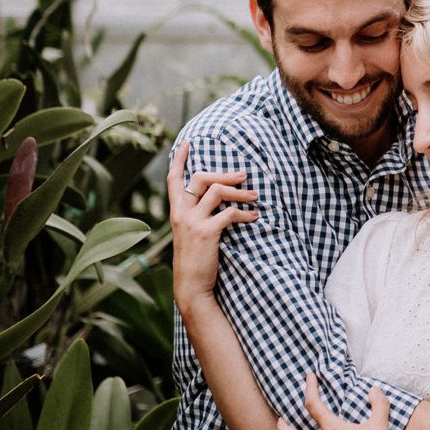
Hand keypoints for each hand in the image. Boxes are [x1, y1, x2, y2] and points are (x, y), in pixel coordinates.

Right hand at [166, 138, 258, 310]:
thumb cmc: (195, 261)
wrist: (191, 286)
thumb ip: (197, 216)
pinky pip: (229, 213)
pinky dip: (245, 213)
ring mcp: (192, 222)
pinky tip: (254, 218)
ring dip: (240, 192)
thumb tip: (219, 200)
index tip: (186, 143)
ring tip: (255, 196)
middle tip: (244, 175)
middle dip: (224, 173)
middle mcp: (181, 213)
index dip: (179, 160)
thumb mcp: (190, 234)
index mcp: (176, 212)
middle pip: (200, 178)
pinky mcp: (206, 231)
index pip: (173, 180)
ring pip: (217, 191)